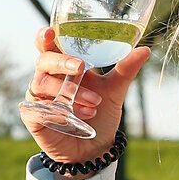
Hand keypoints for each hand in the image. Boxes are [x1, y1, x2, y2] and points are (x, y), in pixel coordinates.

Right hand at [23, 27, 152, 167]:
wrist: (94, 147)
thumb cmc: (100, 113)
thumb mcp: (115, 90)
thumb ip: (125, 69)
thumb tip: (145, 50)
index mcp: (62, 66)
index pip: (48, 46)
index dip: (45, 37)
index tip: (51, 32)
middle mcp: (47, 78)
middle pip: (43, 61)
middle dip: (61, 62)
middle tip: (82, 67)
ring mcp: (38, 97)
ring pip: (42, 84)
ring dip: (69, 92)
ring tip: (93, 105)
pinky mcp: (33, 116)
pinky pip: (38, 108)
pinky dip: (57, 112)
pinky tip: (75, 118)